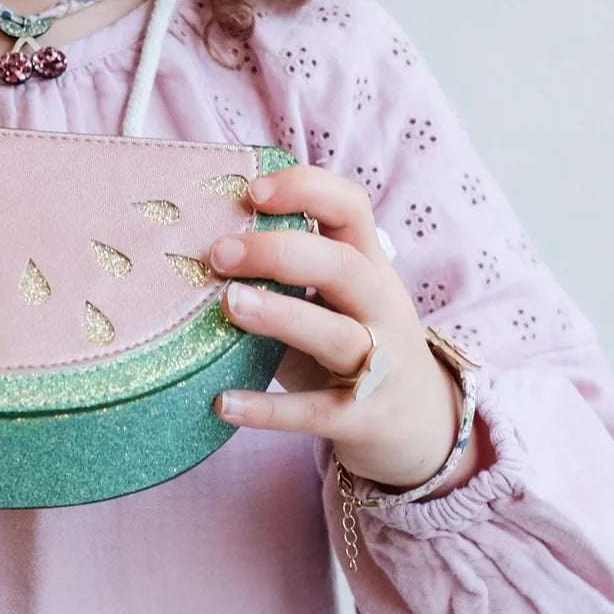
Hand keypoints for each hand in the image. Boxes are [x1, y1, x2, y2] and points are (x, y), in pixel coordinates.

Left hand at [207, 164, 470, 490]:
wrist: (417, 423)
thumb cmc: (354, 342)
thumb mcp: (336, 298)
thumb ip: (288, 271)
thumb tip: (197, 244)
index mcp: (370, 266)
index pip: (352, 207)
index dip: (306, 190)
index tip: (252, 191)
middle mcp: (380, 308)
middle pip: (344, 267)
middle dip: (281, 253)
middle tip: (220, 253)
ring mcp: (379, 365)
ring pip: (336, 335)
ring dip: (282, 316)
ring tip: (231, 304)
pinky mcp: (361, 418)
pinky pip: (314, 412)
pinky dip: (269, 409)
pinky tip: (222, 402)